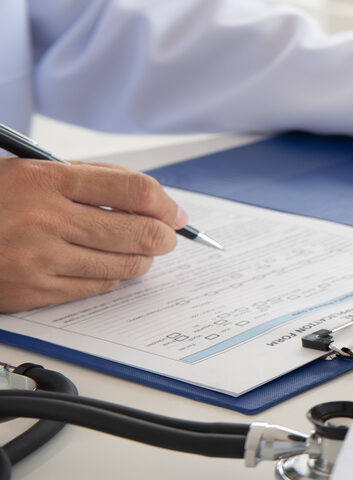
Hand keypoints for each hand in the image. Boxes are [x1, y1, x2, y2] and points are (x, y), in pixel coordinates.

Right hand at [0, 158, 185, 311]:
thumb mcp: (29, 171)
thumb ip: (87, 179)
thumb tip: (150, 198)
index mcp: (45, 179)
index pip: (132, 188)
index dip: (165, 202)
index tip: (175, 212)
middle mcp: (44, 219)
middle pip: (137, 231)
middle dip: (163, 236)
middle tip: (166, 236)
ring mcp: (38, 259)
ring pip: (123, 265)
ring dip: (140, 259)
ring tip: (138, 251)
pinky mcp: (33, 291)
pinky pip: (95, 287)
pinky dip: (109, 278)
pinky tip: (103, 267)